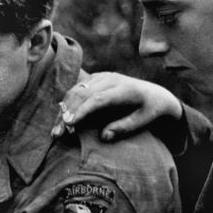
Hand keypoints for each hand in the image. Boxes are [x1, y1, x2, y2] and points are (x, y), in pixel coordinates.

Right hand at [53, 72, 181, 142]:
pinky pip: (76, 89)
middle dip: (67, 113)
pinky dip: (66, 104)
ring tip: (56, 129)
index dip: (82, 111)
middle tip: (57, 133)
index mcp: (126, 89)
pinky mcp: (95, 78)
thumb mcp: (143, 120)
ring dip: (63, 109)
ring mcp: (102, 76)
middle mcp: (112, 79)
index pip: (98, 98)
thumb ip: (124, 127)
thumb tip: (104, 136)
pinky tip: (62, 119)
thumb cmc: (149, 111)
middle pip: (83, 93)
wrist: (156, 94)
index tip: (70, 124)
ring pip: (76, 90)